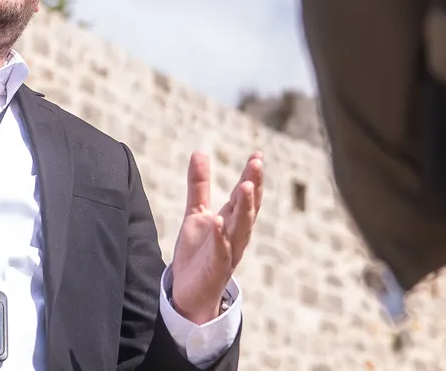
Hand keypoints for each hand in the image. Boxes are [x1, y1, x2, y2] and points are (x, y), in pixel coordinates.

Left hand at [168, 151, 263, 322]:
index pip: (244, 195)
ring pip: (241, 228)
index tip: (257, 155)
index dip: (251, 175)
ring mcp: (228, 252)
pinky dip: (221, 236)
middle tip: (257, 164)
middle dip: (254, 186)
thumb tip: (199, 152)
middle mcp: (235, 235)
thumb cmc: (198, 253)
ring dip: (245, 208)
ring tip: (246, 186)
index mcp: (232, 220)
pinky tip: (218, 220)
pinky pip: (221, 251)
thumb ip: (200, 186)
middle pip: (248, 208)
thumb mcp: (196, 213)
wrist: (187, 293)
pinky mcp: (216, 268)